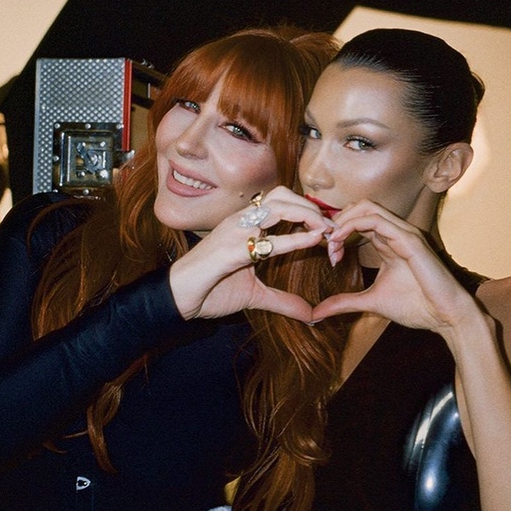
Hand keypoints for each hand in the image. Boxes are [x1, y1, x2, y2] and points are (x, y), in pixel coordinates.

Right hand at [170, 187, 331, 321]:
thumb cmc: (211, 291)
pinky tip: (314, 240)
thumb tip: (310, 314)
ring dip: (308, 215)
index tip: (330, 226)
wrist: (177, 298)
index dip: (308, 210)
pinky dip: (294, 238)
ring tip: (326, 230)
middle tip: (333, 227)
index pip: (282, 204)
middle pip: (283, 196)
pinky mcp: (231, 249)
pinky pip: (267, 240)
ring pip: (278, 206)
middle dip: (311, 207)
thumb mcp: (255, 297)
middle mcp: (241, 221)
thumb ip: (283, 301)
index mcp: (246, 225)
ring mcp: (235, 231)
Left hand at [314, 200, 478, 332]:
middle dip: (337, 221)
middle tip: (324, 243)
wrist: (446, 317)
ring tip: (330, 242)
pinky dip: (353, 225)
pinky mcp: (409, 239)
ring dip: (342, 221)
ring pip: (366, 207)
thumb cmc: (417, 307)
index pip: (358, 220)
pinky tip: (339, 241)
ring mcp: (404, 233)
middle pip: (360, 206)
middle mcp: (396, 232)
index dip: (337, 230)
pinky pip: (377, 220)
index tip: (327, 251)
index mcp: (389, 242)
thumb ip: (344, 302)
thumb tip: (317, 313)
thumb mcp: (371, 302)